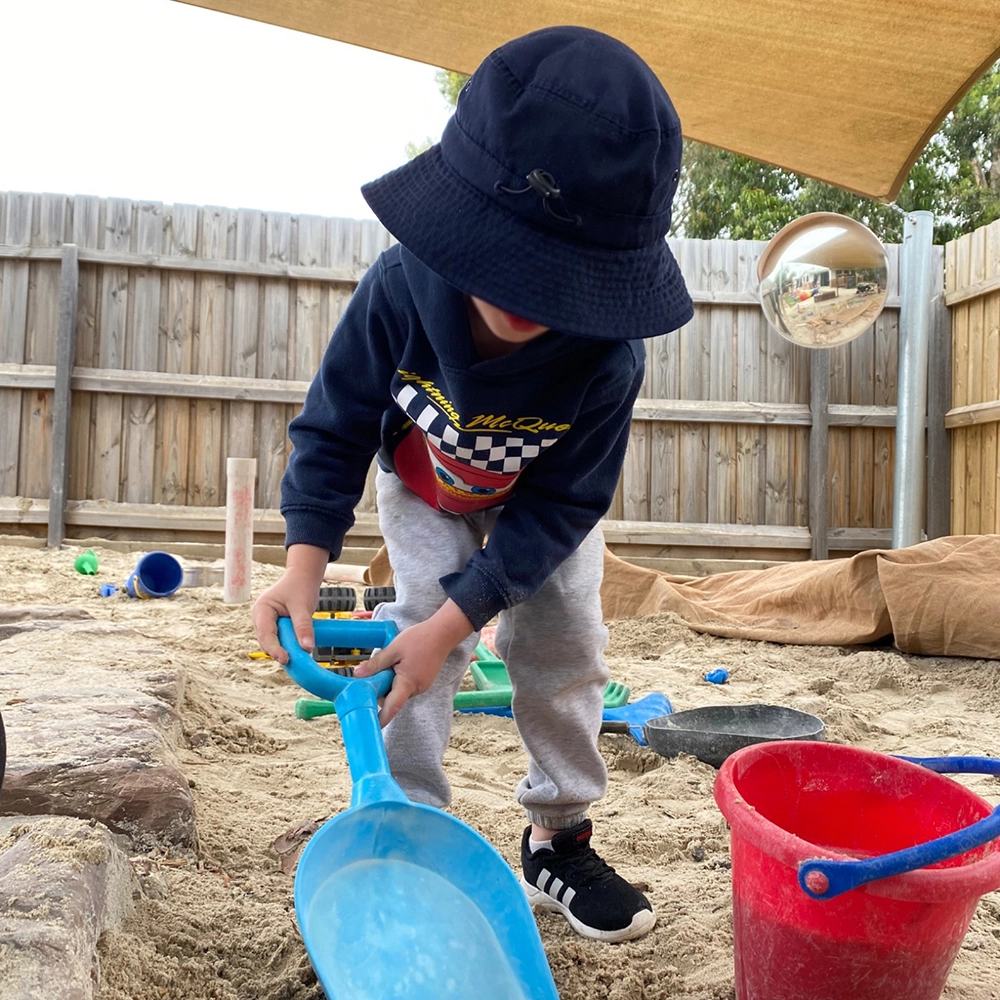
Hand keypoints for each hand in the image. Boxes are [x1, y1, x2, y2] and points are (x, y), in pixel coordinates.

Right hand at [252, 544, 327, 663]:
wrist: (303, 578)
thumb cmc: (300, 587)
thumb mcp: (303, 606)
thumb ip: (303, 626)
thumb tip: (307, 648)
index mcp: (262, 609)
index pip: (265, 634)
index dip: (274, 648)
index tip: (285, 659)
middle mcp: (260, 619)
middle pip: (267, 642)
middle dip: (279, 651)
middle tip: (296, 660)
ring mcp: (266, 624)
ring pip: (273, 644)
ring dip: (285, 649)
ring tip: (300, 654)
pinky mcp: (275, 629)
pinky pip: (280, 641)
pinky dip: (289, 646)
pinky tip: (299, 649)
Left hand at [354, 599, 472, 725]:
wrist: (444, 632)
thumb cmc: (420, 639)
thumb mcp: (394, 649)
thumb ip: (376, 663)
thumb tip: (358, 674)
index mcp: (408, 683)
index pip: (392, 707)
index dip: (382, 719)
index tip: (372, 727)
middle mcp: (417, 688)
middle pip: (393, 698)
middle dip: (382, 689)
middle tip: (375, 672)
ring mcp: (423, 685)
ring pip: (400, 690)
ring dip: (392, 682)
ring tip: (392, 662)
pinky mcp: (425, 680)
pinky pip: (407, 685)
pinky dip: (400, 678)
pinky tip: (401, 663)